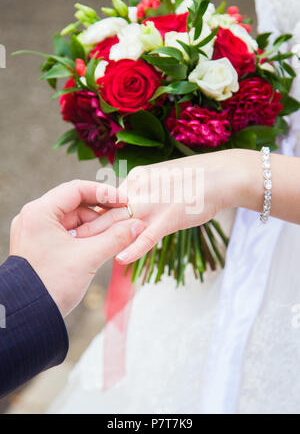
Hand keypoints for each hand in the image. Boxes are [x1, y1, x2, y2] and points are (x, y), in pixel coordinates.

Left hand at [10, 180, 144, 315]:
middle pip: (75, 204)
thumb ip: (116, 238)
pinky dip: (84, 236)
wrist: (27, 316)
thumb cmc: (52, 285)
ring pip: (72, 219)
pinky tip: (100, 245)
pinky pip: (66, 232)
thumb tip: (139, 225)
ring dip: (94, 226)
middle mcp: (34, 217)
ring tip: (115, 237)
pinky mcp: (39, 244)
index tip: (124, 201)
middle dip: (101, 213)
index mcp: (39, 212)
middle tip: (124, 222)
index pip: (76, 189)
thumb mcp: (88, 258)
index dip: (104, 193)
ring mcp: (35, 231)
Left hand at [75, 149, 260, 263]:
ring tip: (79, 252)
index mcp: (136, 179)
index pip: (107, 199)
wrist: (222, 176)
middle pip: (107, 210)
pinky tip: (120, 259)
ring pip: (122, 223)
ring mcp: (154, 202)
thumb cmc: (193, 180)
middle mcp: (140, 189)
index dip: (92, 214)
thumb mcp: (161, 179)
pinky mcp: (170, 216)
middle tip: (65, 241)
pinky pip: (148, 234)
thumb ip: (142, 191)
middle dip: (86, 227)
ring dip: (100, 239)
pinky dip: (134, 247)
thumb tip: (129, 205)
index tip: (76, 228)